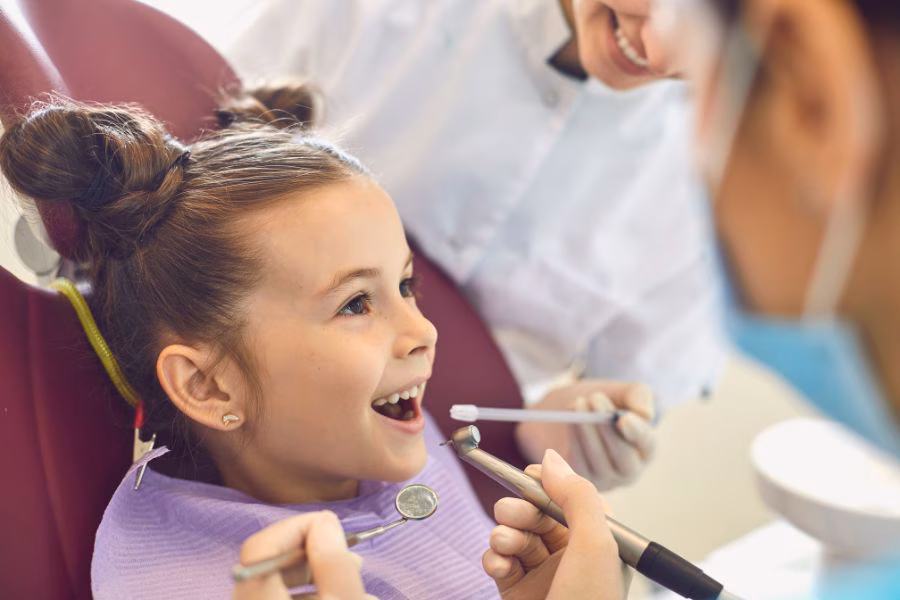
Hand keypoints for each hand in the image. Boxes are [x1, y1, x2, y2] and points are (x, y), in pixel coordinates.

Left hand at [233, 511, 372, 599]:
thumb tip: (324, 522)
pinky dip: (312, 597)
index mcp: (258, 597)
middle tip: (353, 561)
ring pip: (278, 587)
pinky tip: (339, 597)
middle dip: (314, 555)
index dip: (297, 527)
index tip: (332, 527)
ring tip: (357, 587)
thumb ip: (333, 563)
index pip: (260, 547)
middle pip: (269, 566)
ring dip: (318, 578)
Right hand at [482, 449, 627, 599]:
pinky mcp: (518, 589)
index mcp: (598, 541)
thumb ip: (577, 497)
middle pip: (536, 513)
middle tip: (510, 513)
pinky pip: (498, 560)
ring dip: (503, 534)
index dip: (547, 484)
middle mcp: (571, 555)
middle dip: (518, 509)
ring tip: (504, 544)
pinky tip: (499, 565)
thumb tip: (551, 459)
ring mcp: (543, 573)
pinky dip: (493, 559)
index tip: (529, 475)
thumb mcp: (595, 546)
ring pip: (514, 534)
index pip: (570, 497)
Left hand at [516, 380, 655, 490]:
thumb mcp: (621, 391)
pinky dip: (573, 440)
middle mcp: (629, 470)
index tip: (623, 418)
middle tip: (594, 398)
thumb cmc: (602, 401)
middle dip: (607, 429)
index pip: (647, 444)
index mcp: (645, 448)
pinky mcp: (579, 480)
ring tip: (579, 403)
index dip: (637, 433)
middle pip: (623, 459)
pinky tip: (569, 419)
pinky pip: (577, 465)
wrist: (568, 411)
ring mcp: (604, 479)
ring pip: (598, 462)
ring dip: (587, 431)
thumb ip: (638, 396)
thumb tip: (645, 414)